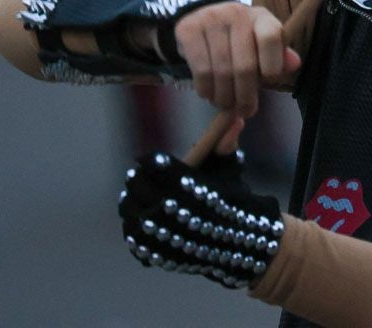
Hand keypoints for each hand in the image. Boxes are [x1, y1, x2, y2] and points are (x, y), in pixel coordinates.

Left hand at [119, 119, 285, 289]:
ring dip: (130, 200)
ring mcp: (162, 233)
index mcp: (191, 185)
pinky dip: (133, 227)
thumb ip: (226, 146)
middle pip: (139, 184)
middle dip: (139, 178)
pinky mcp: (157, 252)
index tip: (151, 159)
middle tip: (140, 174)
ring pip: (130, 209)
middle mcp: (174, 208)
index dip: (152, 161)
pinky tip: (138, 219)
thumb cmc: (234, 202)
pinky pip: (133, 236)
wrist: (241, 245)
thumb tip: (236, 119)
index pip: (156, 164)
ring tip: (135, 196)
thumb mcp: (232, 172)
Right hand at [174, 3, 301, 115]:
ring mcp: (211, 19)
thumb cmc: (242, 38)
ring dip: (225, 97)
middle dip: (246, 96)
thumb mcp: (263, 43)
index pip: (271, 37)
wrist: (204, 14)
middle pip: (244, 65)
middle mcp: (237, 14)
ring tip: (227, 105)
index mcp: (261, 17)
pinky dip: (206, 89)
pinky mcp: (189, 29)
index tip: (269, 80)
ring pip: (221, 71)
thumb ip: (279, 56)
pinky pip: (200, 69)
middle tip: (246, 110)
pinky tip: (210, 95)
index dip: (272, 64)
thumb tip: (295, 63)